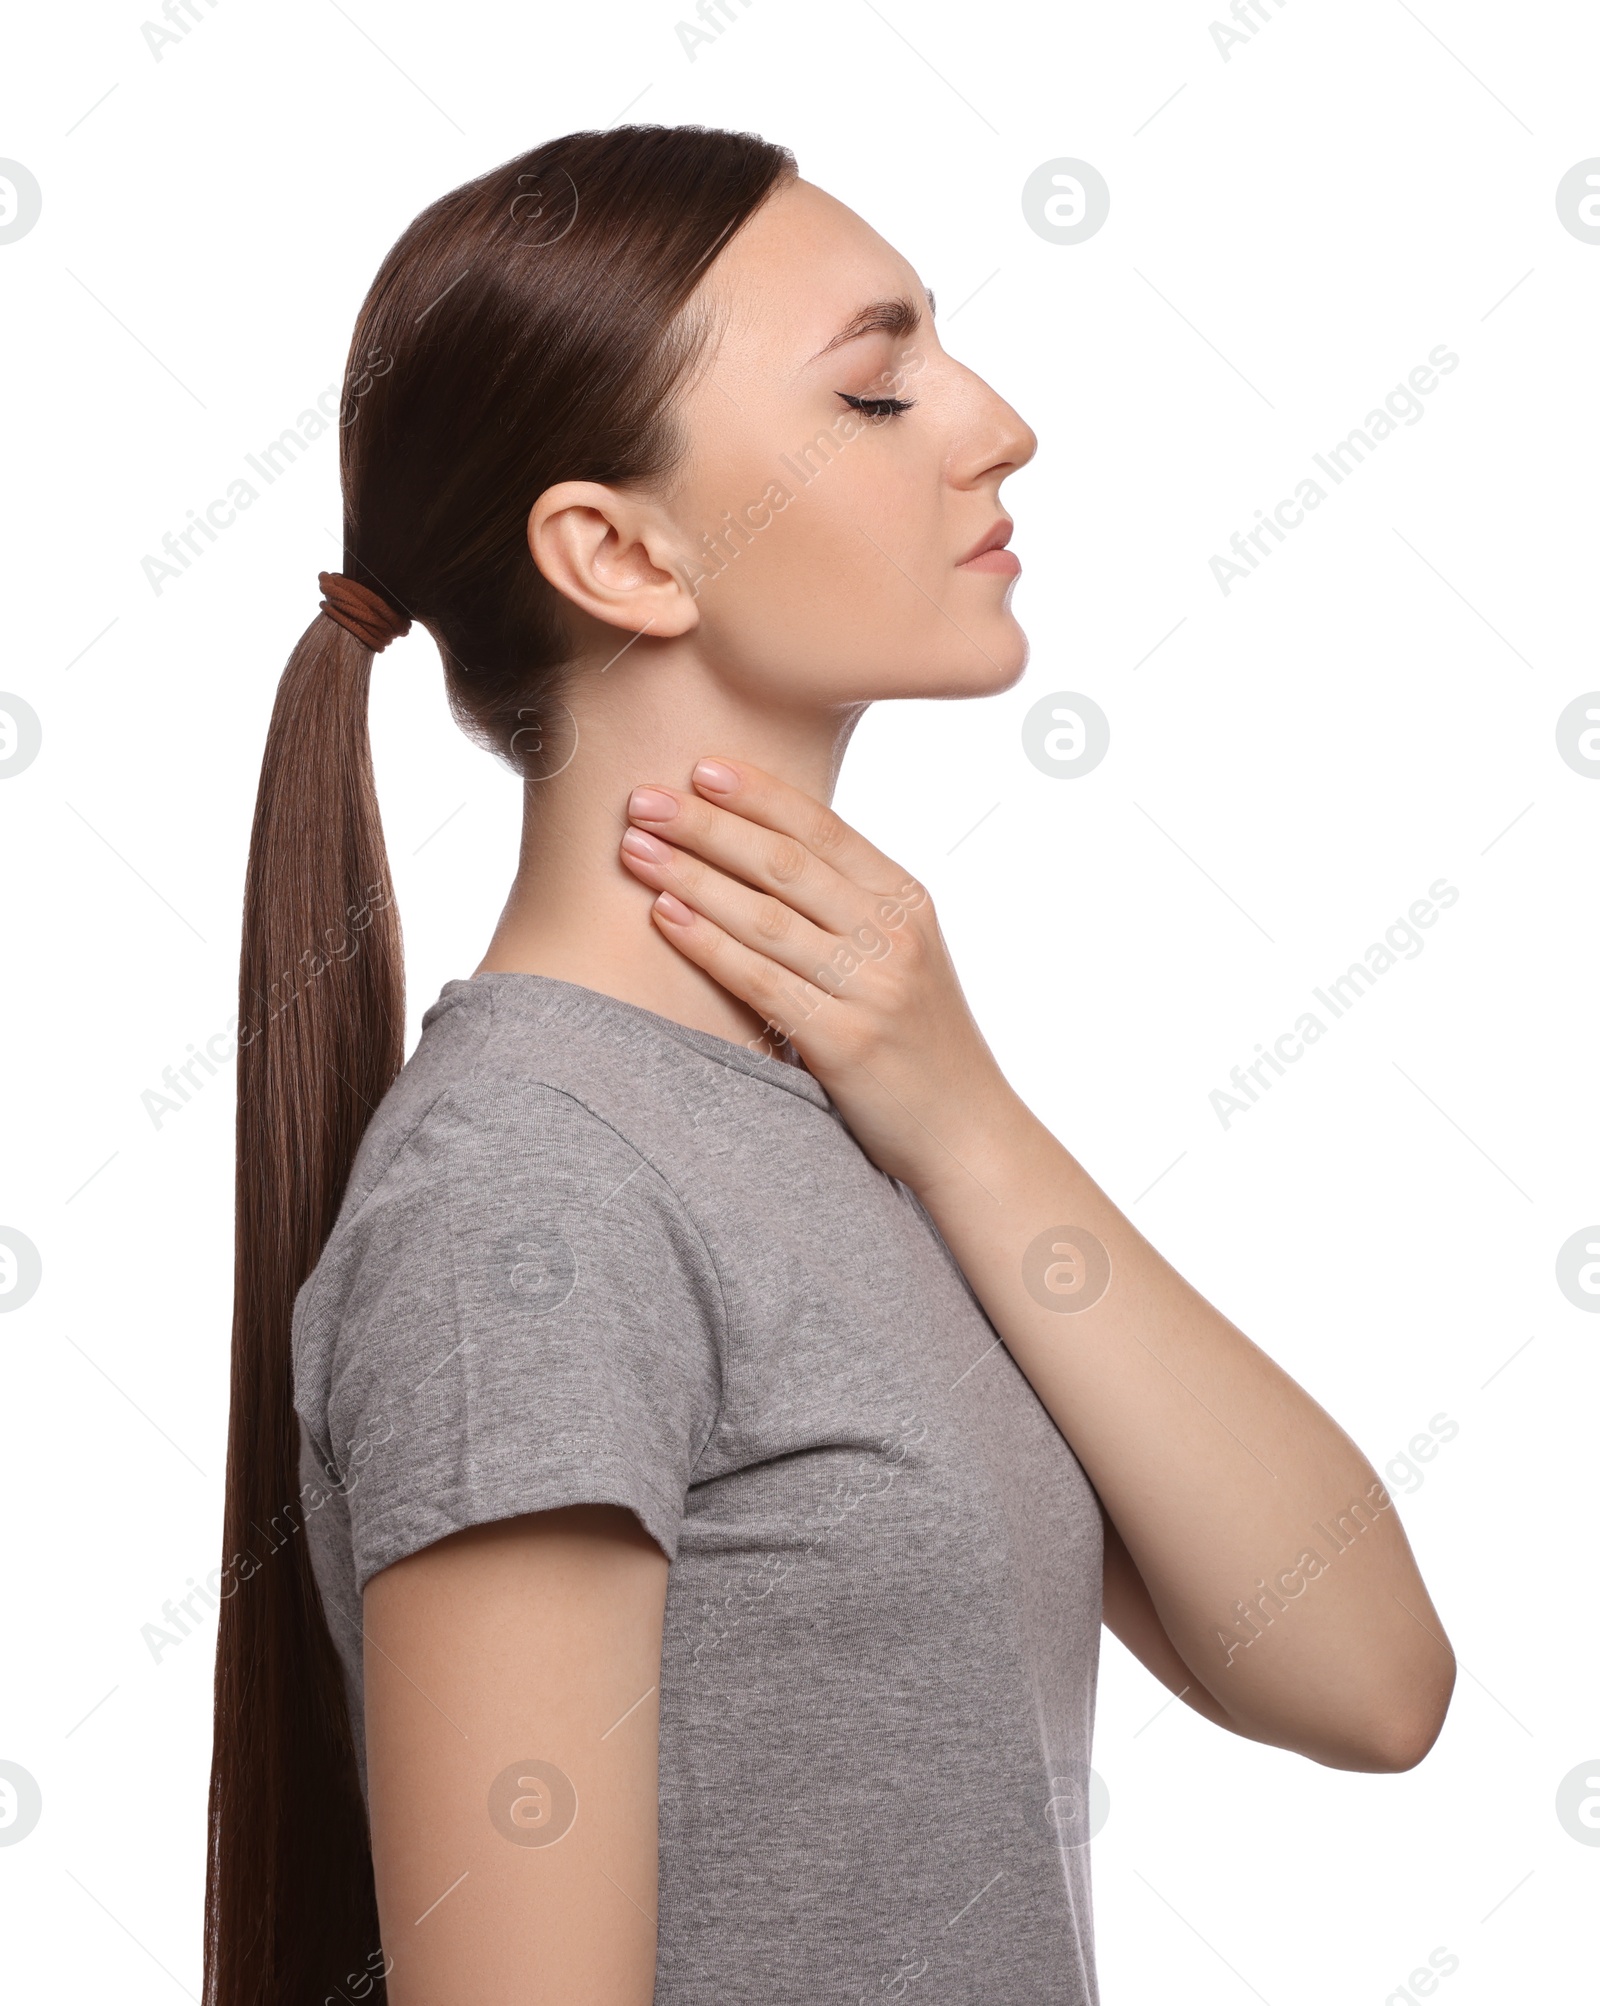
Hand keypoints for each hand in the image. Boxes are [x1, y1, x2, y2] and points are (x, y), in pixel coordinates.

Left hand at [616, 757, 1021, 1194]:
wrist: (965, 1130)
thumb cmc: (916, 1040)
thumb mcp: (900, 955)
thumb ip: (845, 906)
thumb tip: (760, 850)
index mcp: (906, 900)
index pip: (822, 828)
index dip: (757, 794)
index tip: (699, 767)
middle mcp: (894, 934)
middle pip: (784, 863)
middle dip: (706, 825)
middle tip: (642, 799)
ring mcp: (872, 987)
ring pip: (765, 916)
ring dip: (691, 876)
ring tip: (634, 849)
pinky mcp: (846, 1042)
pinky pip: (761, 981)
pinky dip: (707, 943)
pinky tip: (664, 916)